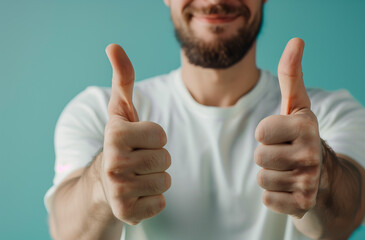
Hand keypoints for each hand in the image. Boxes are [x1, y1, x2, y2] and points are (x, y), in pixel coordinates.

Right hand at [101, 44, 170, 224]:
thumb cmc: (119, 142)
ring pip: (166, 181)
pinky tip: (136, 193)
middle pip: (165, 158)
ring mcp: (119, 191)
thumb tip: (114, 46)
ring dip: (155, 178)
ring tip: (136, 176)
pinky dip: (152, 199)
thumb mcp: (120, 110)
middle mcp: (113, 165)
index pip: (162, 135)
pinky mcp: (126, 213)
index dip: (154, 137)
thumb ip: (123, 78)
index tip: (137, 141)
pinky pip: (161, 203)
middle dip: (156, 158)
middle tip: (136, 160)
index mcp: (115, 136)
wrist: (100, 183)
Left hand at [254, 38, 321, 217]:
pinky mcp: (303, 204)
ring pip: (262, 178)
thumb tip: (296, 40)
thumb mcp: (296, 105)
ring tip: (287, 170)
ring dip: (271, 175)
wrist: (324, 176)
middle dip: (267, 156)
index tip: (282, 134)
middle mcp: (312, 153)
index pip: (261, 131)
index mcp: (307, 125)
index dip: (266, 133)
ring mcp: (309, 181)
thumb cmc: (300, 136)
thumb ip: (291, 74)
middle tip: (285, 155)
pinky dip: (274, 195)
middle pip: (259, 156)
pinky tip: (289, 188)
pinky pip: (268, 199)